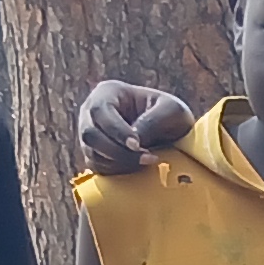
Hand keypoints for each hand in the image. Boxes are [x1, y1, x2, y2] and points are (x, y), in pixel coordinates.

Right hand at [76, 81, 192, 173]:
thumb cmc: (172, 115)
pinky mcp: (95, 156)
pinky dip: (117, 171)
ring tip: (148, 162)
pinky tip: (139, 168)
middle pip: (90, 134)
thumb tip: (135, 139)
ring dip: (119, 163)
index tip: (137, 144)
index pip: (99, 110)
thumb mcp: (172, 110)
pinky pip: (97, 168)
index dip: (115, 130)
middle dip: (117, 150)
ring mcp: (91, 136)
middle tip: (147, 158)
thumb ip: (154, 120)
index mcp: (107, 92)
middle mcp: (91, 113)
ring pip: (92, 154)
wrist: (173, 134)